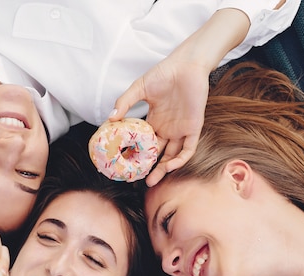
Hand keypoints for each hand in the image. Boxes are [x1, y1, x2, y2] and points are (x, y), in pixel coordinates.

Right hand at [111, 58, 208, 186]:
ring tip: (150, 181)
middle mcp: (167, 129)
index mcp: (154, 121)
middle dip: (147, 168)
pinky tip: (168, 166)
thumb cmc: (164, 73)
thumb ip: (124, 102)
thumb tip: (110, 118)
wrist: (187, 65)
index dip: (135, 155)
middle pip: (156, 154)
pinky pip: (187, 149)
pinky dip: (179, 160)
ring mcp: (180, 130)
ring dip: (162, 170)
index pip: (144, 143)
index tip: (124, 165)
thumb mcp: (139, 88)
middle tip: (135, 180)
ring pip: (171, 156)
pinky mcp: (193, 128)